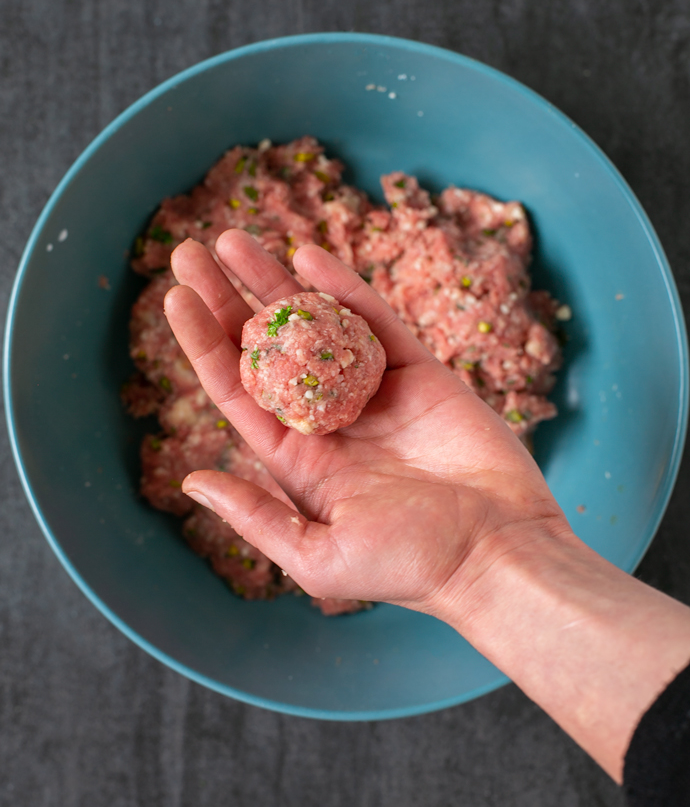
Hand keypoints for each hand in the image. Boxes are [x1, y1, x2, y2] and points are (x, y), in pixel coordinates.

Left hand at [163, 229, 570, 617]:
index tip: (175, 297)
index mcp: (298, 460)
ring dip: (275, 282)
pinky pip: (375, 321)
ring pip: (316, 325)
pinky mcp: (419, 373)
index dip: (205, 342)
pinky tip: (308, 257)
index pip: (238, 389)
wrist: (497, 553)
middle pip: (267, 348)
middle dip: (228, 299)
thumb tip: (191, 480)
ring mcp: (373, 392)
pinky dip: (343, 287)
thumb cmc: (409, 566)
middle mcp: (329, 420)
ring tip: (235, 240)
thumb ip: (255, 516)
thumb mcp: (318, 556)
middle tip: (192, 252)